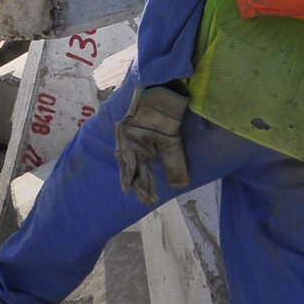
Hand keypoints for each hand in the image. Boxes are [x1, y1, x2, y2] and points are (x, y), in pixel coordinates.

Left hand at [114, 85, 191, 205]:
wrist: (163, 103)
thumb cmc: (166, 121)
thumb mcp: (172, 147)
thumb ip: (174, 165)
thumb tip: (180, 185)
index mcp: (145, 152)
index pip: (146, 172)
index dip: (148, 186)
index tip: (151, 200)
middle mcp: (135, 149)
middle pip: (137, 171)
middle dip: (140, 186)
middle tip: (144, 200)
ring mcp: (128, 142)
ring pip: (129, 165)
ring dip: (131, 179)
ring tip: (133, 193)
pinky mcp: (124, 134)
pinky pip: (125, 153)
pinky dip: (126, 167)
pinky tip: (127, 179)